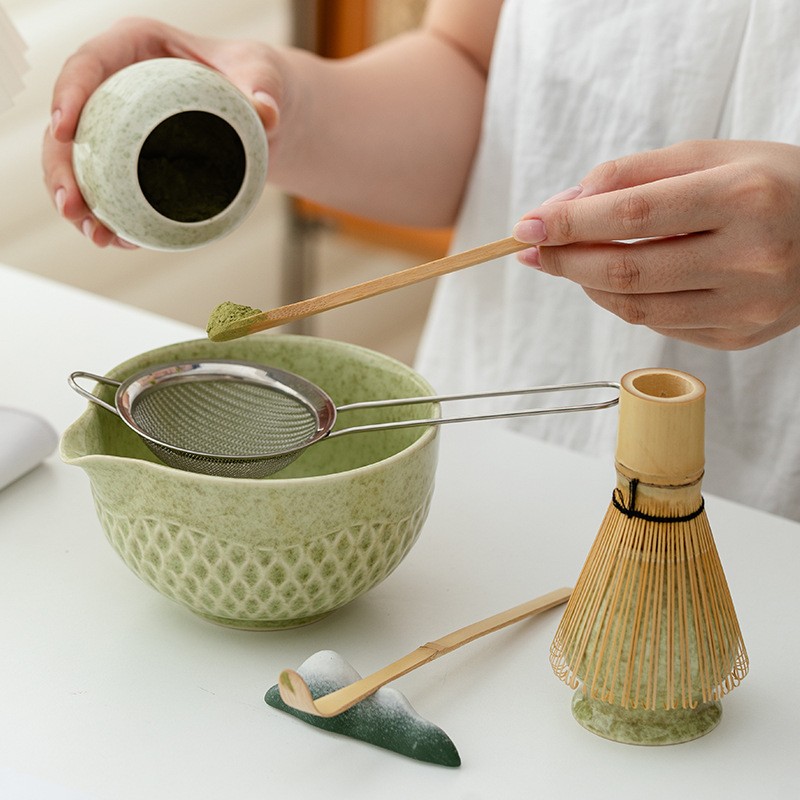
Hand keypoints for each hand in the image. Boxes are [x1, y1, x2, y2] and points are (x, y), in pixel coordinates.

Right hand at [42, 17, 281, 246]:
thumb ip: (263, 87)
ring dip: (80, 205)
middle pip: (72, 125)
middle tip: (72, 207)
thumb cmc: (254, 80)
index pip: (89, 64)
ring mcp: (118, 127)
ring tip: (97, 237)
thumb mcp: (262, 76)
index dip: (67, 95)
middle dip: (60, 169)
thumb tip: (267, 113)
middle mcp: (115, 86)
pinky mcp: (131, 162)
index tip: (62, 130)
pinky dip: (112, 217)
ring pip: (82, 165)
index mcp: (134, 47)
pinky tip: (120, 241)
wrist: (259, 112)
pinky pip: (110, 190)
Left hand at [512, 140, 799, 348]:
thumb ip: (634, 174)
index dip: (569, 223)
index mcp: (745, 197)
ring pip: (636, 307)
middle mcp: (750, 258)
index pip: (632, 216)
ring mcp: (747, 307)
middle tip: (531, 250)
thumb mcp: (712, 156)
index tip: (527, 225)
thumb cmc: (773, 184)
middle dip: (565, 261)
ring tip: (570, 261)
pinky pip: (661, 324)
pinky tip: (615, 280)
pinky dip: (625, 301)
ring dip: (587, 285)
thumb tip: (564, 204)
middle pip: (626, 270)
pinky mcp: (740, 336)